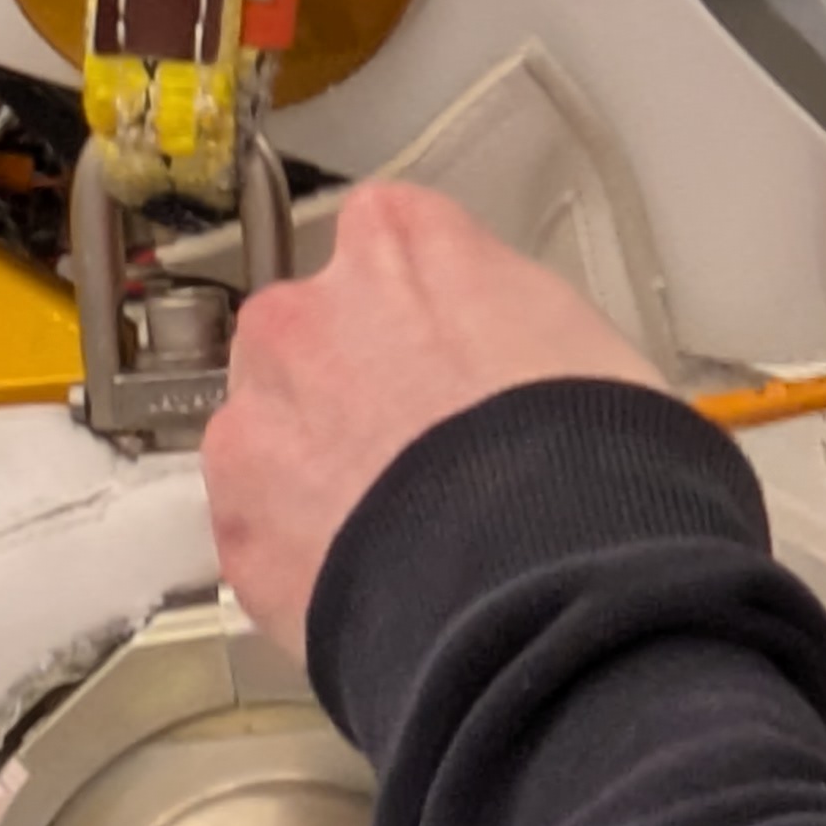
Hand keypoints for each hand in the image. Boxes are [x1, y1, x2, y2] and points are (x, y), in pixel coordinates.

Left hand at [203, 183, 660, 654]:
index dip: (426, 311)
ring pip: (272, 433)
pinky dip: (299, 556)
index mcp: (399, 242)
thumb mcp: (588, 345)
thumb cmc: (589, 460)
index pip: (391, 243)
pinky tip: (368, 584)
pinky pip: (259, 530)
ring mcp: (258, 417)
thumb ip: (514, 326)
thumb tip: (522, 369)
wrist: (540, 583)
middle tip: (421, 454)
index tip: (449, 353)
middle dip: (352, 388)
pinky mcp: (236, 523)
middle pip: (312, 334)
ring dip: (315, 474)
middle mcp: (308, 312)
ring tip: (395, 534)